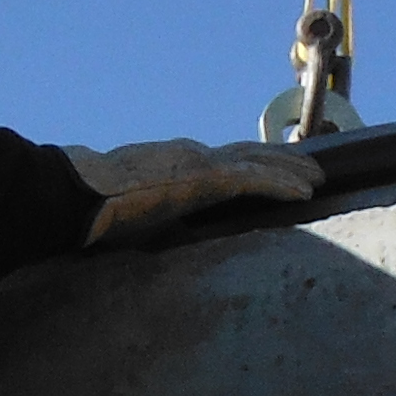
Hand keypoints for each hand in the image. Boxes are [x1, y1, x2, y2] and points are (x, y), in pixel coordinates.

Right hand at [65, 137, 327, 249]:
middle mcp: (192, 157)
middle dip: (282, 162)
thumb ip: (166, 224)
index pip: (225, 162)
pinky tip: (305, 191)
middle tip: (311, 171)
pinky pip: (253, 179)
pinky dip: (282, 183)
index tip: (277, 171)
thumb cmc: (98, 212)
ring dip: (291, 170)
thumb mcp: (141, 220)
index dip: (255, 164)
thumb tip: (175, 241)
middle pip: (249, 155)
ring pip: (257, 162)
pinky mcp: (202, 176)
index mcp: (178, 166)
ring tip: (318, 178)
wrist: (77, 195)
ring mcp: (198, 163)